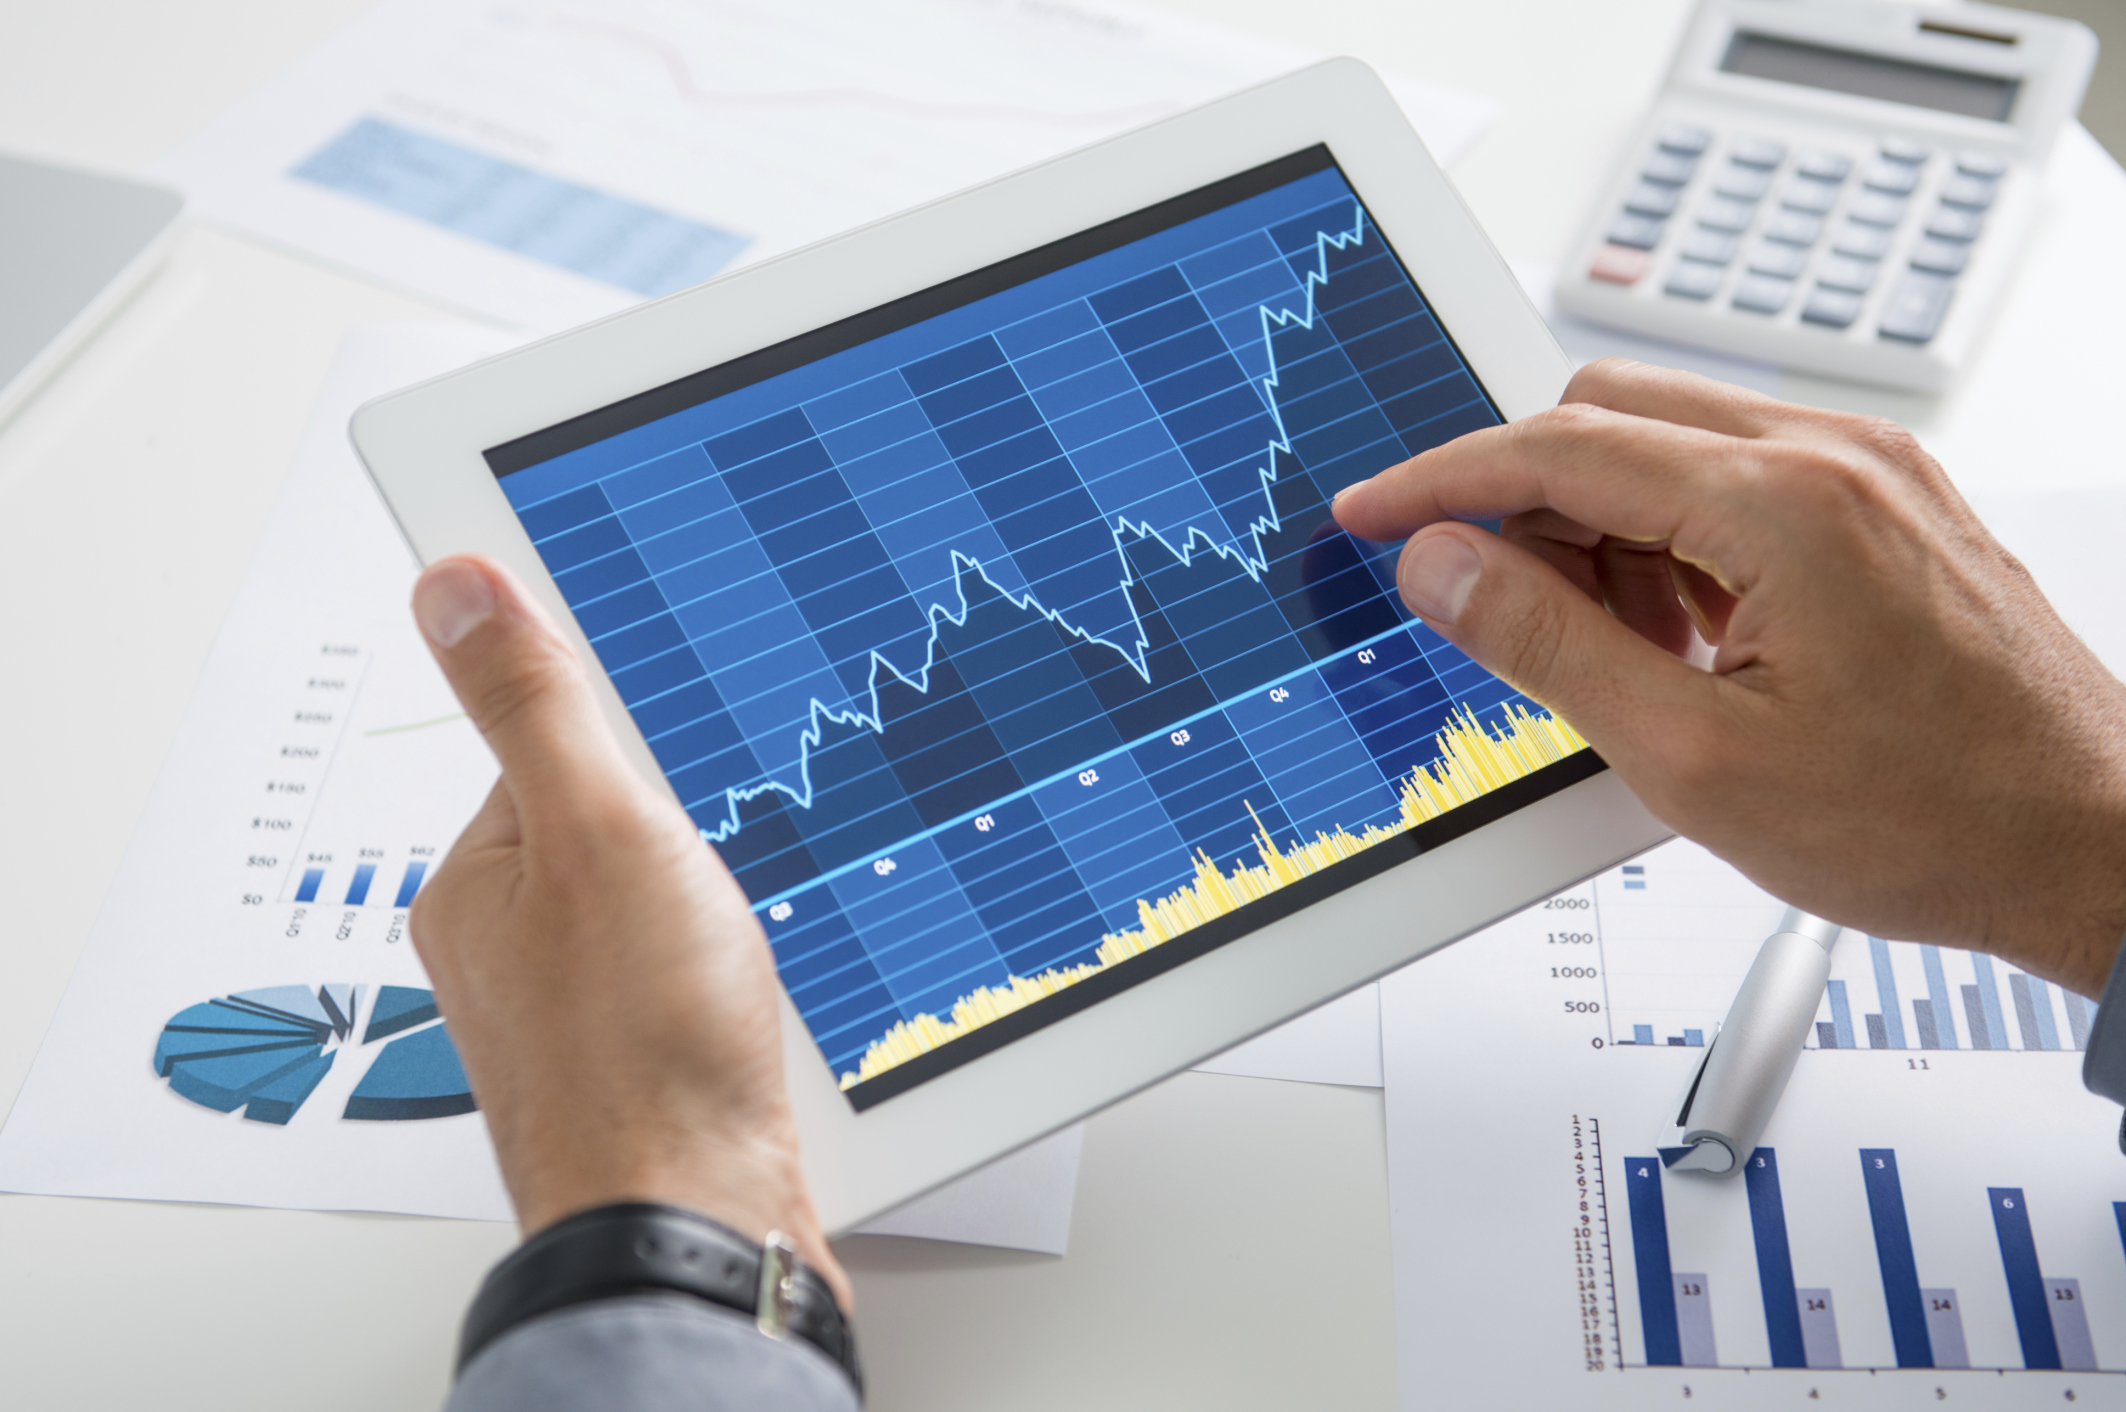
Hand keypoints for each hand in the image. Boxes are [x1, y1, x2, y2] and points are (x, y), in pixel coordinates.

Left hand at [407, 555, 849, 1308]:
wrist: (696, 1223)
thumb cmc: (637, 1057)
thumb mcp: (595, 833)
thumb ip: (536, 705)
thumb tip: (456, 581)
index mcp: (478, 880)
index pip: (554, 742)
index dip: (634, 732)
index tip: (686, 740)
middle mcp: (513, 944)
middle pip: (621, 818)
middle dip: (693, 826)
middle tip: (723, 867)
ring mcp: (579, 1005)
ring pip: (672, 896)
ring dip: (728, 899)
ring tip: (744, 946)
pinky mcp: (646, 1054)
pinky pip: (698, 967)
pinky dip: (741, 964)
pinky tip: (762, 991)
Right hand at [1333, 359, 2125, 995]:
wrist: (2090, 848)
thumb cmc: (1932, 820)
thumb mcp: (1695, 759)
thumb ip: (1546, 646)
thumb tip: (1441, 566)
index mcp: (1783, 503)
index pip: (1555, 446)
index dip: (1439, 481)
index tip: (1372, 514)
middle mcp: (1833, 456)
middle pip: (1607, 414)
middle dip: (1523, 501)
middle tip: (1492, 607)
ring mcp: (1870, 472)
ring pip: (1670, 441)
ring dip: (1602, 525)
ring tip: (1616, 655)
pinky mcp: (1888, 502)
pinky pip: (1736, 476)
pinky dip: (1674, 538)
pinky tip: (1682, 639)